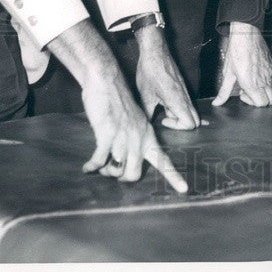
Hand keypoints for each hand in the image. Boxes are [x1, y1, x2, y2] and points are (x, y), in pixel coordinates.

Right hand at [46, 20, 187, 192]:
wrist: (107, 82)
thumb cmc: (116, 103)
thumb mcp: (133, 121)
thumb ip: (133, 140)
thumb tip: (124, 163)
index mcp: (148, 136)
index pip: (163, 160)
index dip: (173, 176)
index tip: (184, 190)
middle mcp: (139, 138)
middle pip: (132, 174)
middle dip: (119, 176)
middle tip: (110, 168)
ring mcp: (124, 136)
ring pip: (116, 169)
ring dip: (104, 170)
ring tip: (98, 163)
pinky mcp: (108, 134)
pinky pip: (99, 161)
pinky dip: (92, 167)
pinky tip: (86, 167)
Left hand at [134, 25, 202, 129]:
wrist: (155, 51)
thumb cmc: (150, 71)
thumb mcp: (145, 96)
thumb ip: (149, 113)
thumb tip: (148, 124)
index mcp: (177, 100)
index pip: (191, 123)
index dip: (178, 127)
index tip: (163, 120)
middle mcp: (185, 97)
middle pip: (196, 119)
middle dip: (182, 124)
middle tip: (165, 119)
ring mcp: (185, 91)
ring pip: (191, 110)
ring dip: (179, 114)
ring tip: (163, 110)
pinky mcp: (182, 86)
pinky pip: (186, 102)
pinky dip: (179, 107)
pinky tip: (165, 103)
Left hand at [213, 21, 271, 106]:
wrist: (246, 34)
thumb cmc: (236, 51)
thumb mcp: (228, 73)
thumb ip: (224, 91)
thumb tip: (217, 103)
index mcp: (252, 84)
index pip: (261, 103)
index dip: (252, 103)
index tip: (242, 94)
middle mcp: (264, 80)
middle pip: (271, 100)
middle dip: (260, 100)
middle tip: (248, 91)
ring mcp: (270, 72)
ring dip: (262, 89)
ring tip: (250, 80)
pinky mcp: (271, 64)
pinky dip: (265, 79)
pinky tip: (254, 72)